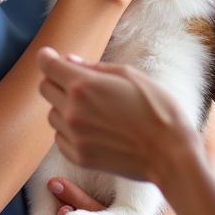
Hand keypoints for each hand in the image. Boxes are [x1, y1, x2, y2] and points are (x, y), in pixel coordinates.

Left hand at [37, 47, 199, 185]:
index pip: (47, 66)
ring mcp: (73, 137)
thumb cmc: (157, 109)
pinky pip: (60, 138)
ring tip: (94, 110)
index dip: (47, 58)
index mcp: (84, 85)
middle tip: (79, 83)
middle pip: (44, 88)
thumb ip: (95, 68)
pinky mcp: (78, 157)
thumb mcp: (131, 76)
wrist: (170, 153)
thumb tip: (70, 61)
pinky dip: (71, 131)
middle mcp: (72, 110)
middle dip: (57, 81)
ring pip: (52, 114)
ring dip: (65, 107)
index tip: (50, 57)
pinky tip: (95, 129)